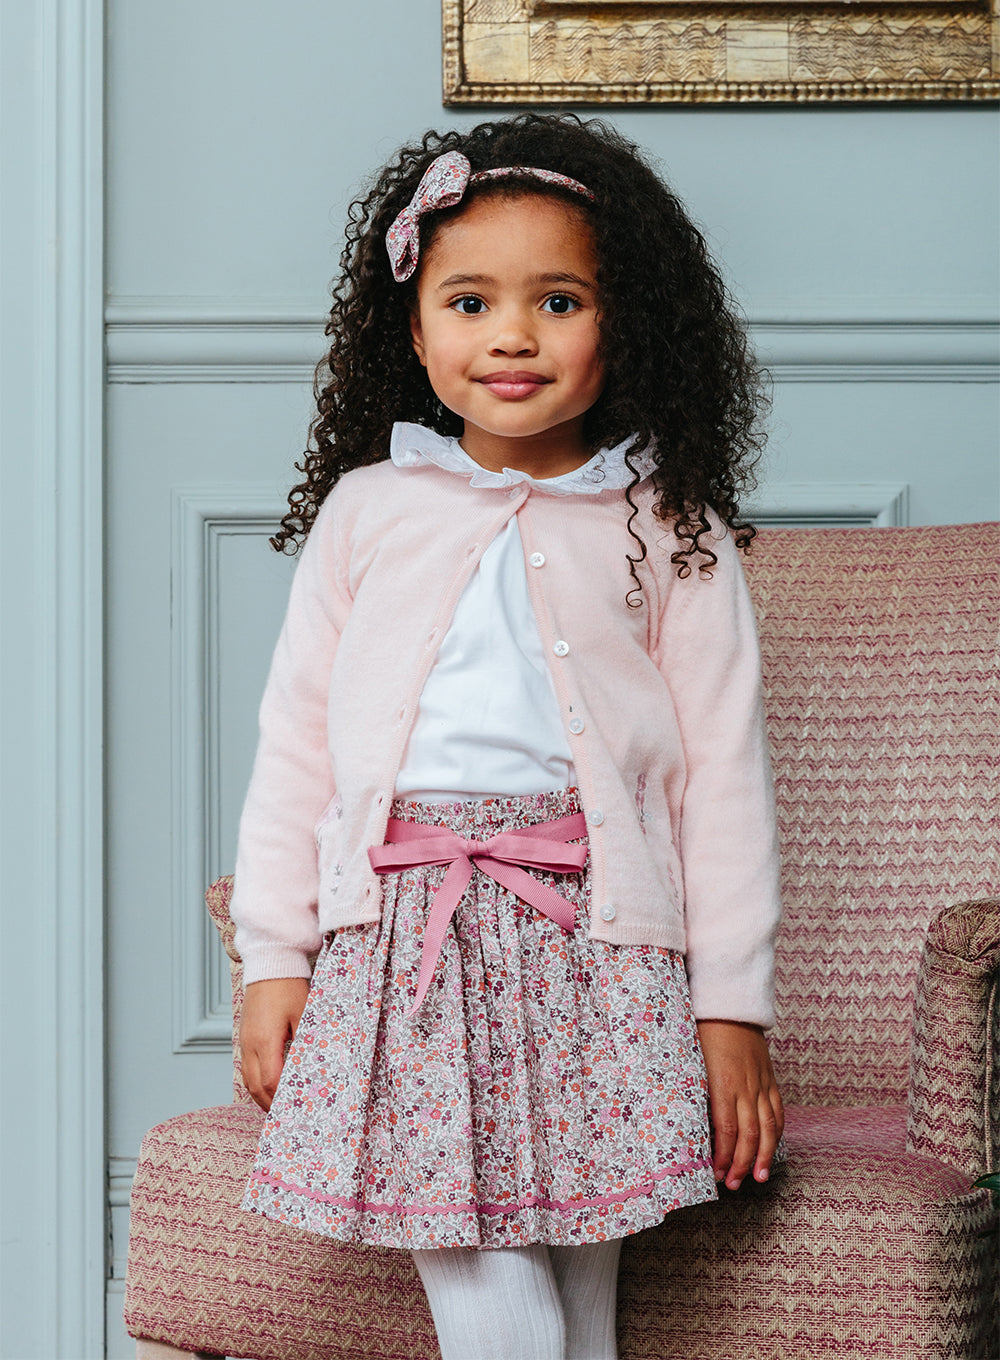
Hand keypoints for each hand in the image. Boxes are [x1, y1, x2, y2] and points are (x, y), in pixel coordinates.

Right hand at [240, 977, 309, 1112]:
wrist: (270, 963)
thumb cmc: (289, 986)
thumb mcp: (305, 1014)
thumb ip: (307, 1042)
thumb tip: (314, 1067)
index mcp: (266, 1040)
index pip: (271, 1081)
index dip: (282, 1100)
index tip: (296, 1112)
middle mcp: (250, 1044)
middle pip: (256, 1087)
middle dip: (270, 1106)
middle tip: (287, 1120)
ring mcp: (244, 1041)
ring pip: (248, 1081)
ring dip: (262, 1097)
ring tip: (278, 1110)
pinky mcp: (245, 1037)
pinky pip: (246, 1069)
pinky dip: (256, 1083)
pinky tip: (269, 1087)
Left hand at [696, 1019, 783, 1190]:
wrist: (728, 1004)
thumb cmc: (703, 1031)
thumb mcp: (691, 1061)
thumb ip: (694, 1092)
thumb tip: (688, 1124)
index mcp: (723, 1083)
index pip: (726, 1129)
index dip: (723, 1156)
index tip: (717, 1174)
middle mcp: (746, 1086)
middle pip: (749, 1134)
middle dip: (741, 1163)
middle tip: (733, 1184)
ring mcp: (761, 1083)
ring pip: (768, 1126)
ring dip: (764, 1155)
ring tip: (758, 1177)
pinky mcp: (770, 1078)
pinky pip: (777, 1110)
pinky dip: (777, 1132)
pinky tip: (771, 1147)